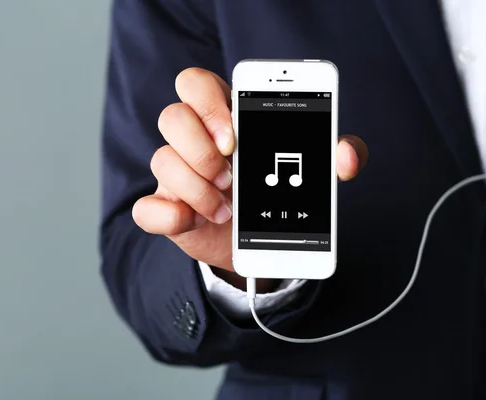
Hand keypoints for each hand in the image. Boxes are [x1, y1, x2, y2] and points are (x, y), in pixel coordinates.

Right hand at [132, 68, 367, 289]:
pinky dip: (167, 216)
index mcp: (223, 118)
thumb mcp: (310, 173)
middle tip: (232, 176)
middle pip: (171, 116)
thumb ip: (332, 157)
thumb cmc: (276, 195)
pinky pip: (145, 208)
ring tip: (227, 209)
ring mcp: (174, 175)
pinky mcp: (165, 210)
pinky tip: (192, 221)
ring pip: (161, 159)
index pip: (195, 83)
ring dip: (196, 188)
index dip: (208, 101)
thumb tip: (348, 156)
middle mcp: (193, 141)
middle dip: (201, 148)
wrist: (260, 245)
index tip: (235, 134)